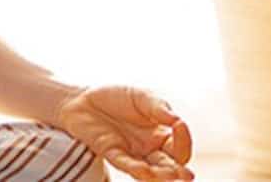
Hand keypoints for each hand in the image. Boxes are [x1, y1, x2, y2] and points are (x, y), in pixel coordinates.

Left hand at [47, 84, 193, 180]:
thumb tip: (177, 120)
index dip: (183, 140)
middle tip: (187, 177)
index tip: (179, 125)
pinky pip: (124, 163)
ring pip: (149, 169)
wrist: (83, 98)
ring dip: (160, 175)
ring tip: (171, 178)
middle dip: (178, 171)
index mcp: (160, 135)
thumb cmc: (115, 98)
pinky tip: (145, 172)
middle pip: (168, 165)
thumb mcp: (141, 97)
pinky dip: (135, 168)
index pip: (178, 147)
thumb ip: (158, 108)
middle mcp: (147, 149)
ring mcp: (130, 153)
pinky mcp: (110, 152)